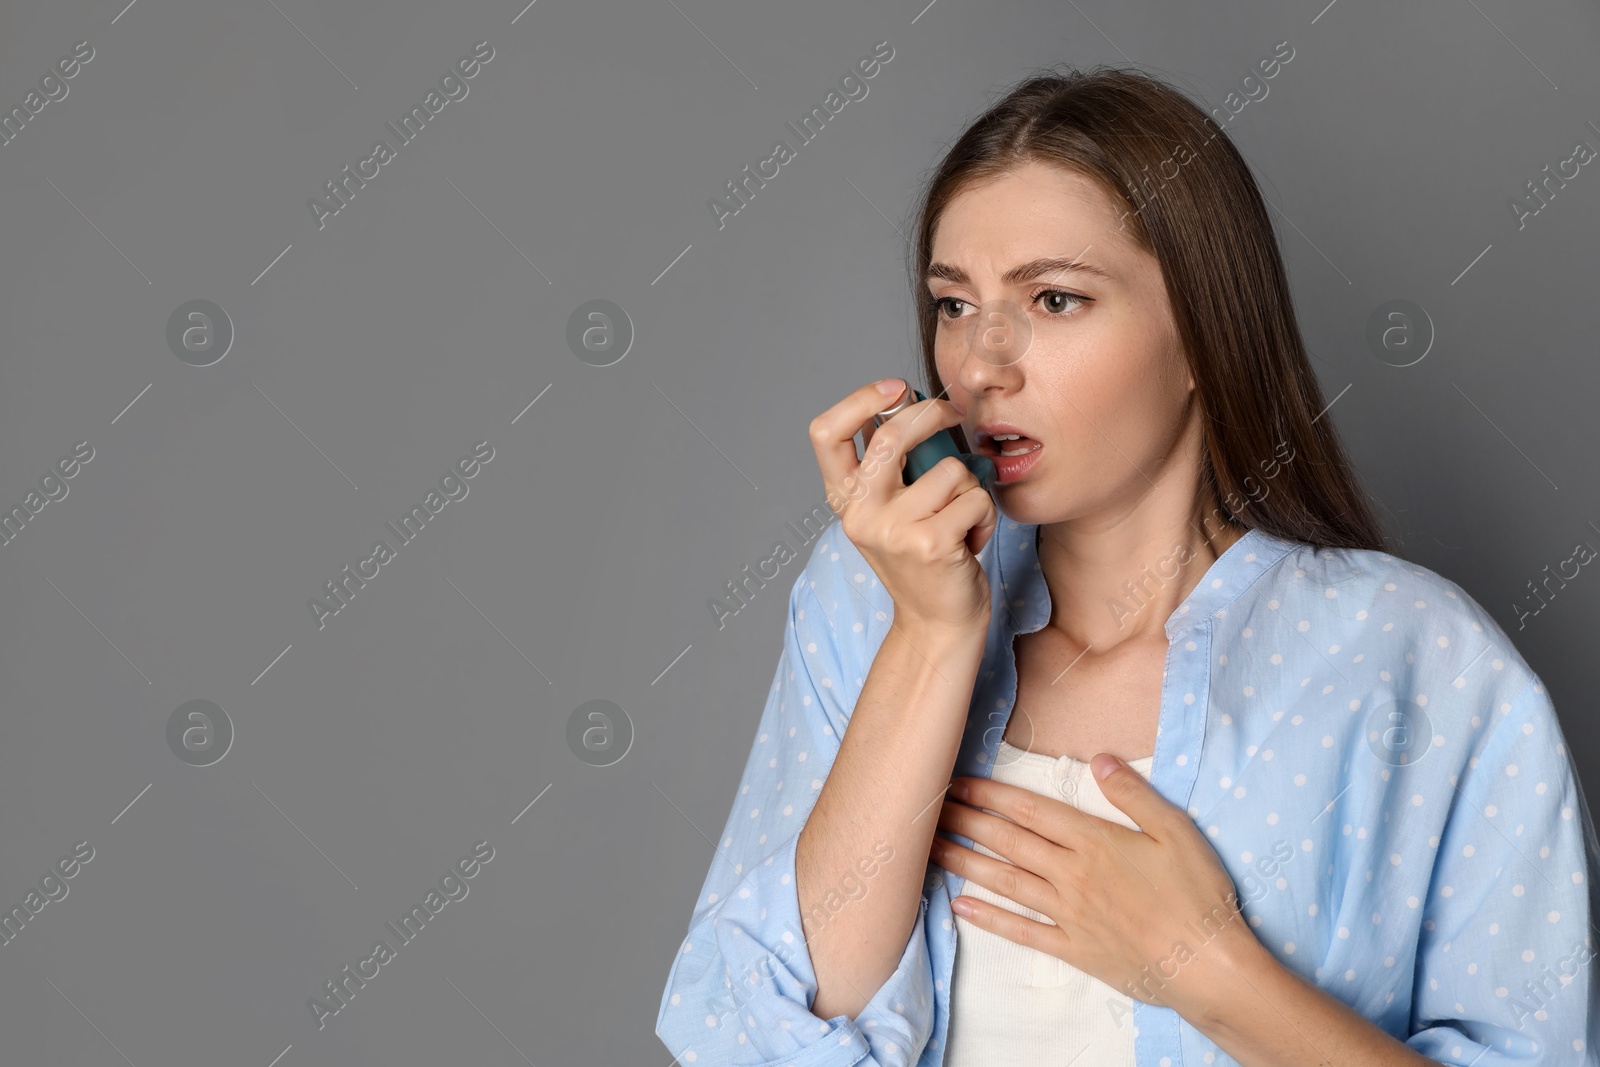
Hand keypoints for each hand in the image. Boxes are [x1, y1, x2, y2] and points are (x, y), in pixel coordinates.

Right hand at [808, 378, 996, 634]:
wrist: (938, 624)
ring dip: (970, 489)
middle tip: (953, 415)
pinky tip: (971, 539)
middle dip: (933, 414)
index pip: (825, 433)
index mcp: (844, 500)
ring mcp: (892, 530)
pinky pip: (974, 498)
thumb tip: (906, 403)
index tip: (895, 388)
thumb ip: (891, 466)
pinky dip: (985, 514)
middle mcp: (859, 514)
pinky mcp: (930, 543)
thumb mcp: (892, 510)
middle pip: (892, 435)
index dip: (859, 400)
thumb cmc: (924, 560)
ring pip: (950, 469)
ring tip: (961, 518)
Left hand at [930, 755, 1264, 1019]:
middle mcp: (1071, 875)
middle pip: (1007, 842)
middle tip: (928, 809)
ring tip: (930, 849)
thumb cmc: (1197, 895)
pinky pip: (1022, 931)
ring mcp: (1068, 914)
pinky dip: (989, 919)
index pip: (1029, 811)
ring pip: (1005, 882)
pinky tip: (960, 907)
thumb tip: (1098, 758)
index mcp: (1093, 842)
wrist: (1207, 965)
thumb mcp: (1176, 831)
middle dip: (966, 822)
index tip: (957, 782)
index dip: (990, 794)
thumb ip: (1133, 793)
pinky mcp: (1072, 948)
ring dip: (964, 863)